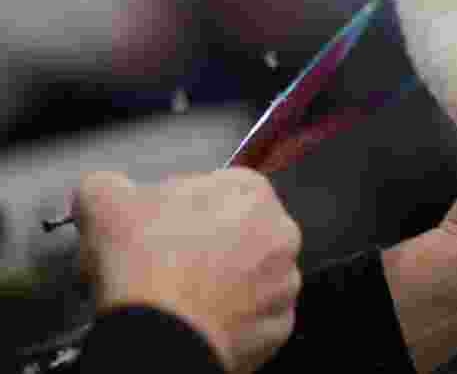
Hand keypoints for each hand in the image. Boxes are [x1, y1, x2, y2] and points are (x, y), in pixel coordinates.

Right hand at [73, 169, 302, 373]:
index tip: (160, 224)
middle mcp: (281, 232)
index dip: (184, 204)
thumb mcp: (105, 202)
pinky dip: (233, 317)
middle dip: (209, 241)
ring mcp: (285, 282)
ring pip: (252, 273)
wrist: (159, 338)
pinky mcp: (280, 325)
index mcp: (250, 192)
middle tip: (169, 260)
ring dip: (225, 280)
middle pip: (241, 229)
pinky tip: (201, 319)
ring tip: (183, 294)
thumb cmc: (143, 264)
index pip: (219, 186)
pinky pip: (255, 315)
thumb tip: (106, 189)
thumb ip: (109, 184)